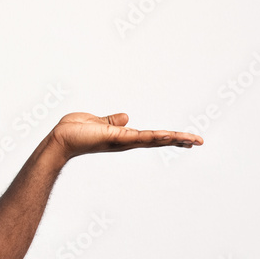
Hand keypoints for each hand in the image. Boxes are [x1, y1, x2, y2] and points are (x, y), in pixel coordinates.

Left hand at [48, 112, 202, 161]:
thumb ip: (111, 121)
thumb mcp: (96, 122)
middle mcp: (125, 141)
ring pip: (152, 139)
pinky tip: (168, 136)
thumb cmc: (73, 132)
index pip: (151, 136)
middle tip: (199, 141)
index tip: (187, 138)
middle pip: (157, 140)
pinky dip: (153, 136)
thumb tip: (125, 117)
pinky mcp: (114, 138)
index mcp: (123, 136)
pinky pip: (137, 137)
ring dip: (172, 138)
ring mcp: (121, 141)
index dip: (169, 137)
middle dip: (178, 140)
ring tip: (192, 139)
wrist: (59, 138)